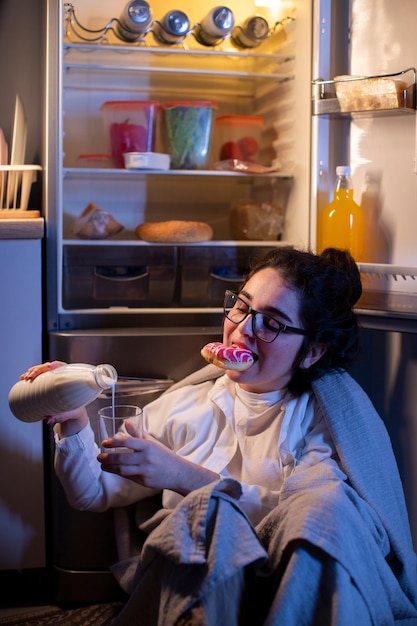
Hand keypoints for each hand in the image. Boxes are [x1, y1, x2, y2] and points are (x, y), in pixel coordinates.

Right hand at [20, 361, 88, 432]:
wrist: (72, 412)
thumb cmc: (73, 410)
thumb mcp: (67, 413)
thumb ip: (59, 417)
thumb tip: (47, 419)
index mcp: (70, 379)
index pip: (63, 367)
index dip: (55, 365)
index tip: (49, 366)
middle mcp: (61, 376)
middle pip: (49, 368)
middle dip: (38, 370)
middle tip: (30, 377)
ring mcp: (53, 378)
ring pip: (42, 371)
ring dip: (32, 371)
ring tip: (25, 377)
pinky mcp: (47, 383)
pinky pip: (39, 376)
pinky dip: (31, 375)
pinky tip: (23, 378)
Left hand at [98, 419, 218, 495]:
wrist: (178, 473)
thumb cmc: (163, 455)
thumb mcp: (152, 442)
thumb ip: (138, 433)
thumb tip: (126, 421)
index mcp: (148, 445)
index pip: (128, 442)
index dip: (114, 442)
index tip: (104, 443)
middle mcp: (146, 458)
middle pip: (122, 458)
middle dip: (107, 457)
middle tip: (99, 456)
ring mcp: (144, 470)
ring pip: (122, 469)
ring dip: (109, 467)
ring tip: (102, 464)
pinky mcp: (143, 481)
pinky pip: (127, 476)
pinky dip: (117, 473)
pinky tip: (112, 470)